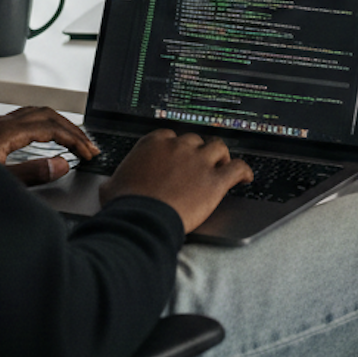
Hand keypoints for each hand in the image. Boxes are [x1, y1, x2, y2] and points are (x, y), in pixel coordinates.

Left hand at [0, 106, 99, 186]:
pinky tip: (42, 136)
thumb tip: (61, 164)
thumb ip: (31, 173)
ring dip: (57, 123)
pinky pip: (22, 118)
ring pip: (34, 113)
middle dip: (72, 130)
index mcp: (5, 132)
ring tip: (71, 139)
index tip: (87, 152)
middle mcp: (0, 124)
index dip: (74, 139)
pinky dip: (41, 124)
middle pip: (46, 115)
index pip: (51, 127)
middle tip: (88, 146)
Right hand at [100, 128, 252, 233]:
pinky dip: (244, 171)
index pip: (171, 136)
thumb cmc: (125, 205)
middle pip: (195, 140)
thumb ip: (117, 178)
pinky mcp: (215, 180)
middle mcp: (178, 146)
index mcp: (154, 143)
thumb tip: (111, 185)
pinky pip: (238, 168)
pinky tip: (246, 177)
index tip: (177, 156)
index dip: (176, 148)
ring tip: (222, 165)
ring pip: (218, 147)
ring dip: (220, 156)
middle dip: (197, 151)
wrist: (142, 220)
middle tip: (198, 165)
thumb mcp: (112, 186)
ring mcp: (199, 161)